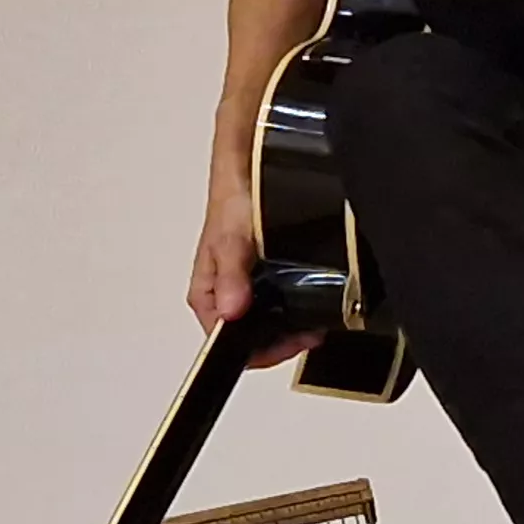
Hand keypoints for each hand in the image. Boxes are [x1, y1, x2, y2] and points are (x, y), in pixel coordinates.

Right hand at [189, 189, 315, 370]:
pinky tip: (313, 302)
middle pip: (252, 337)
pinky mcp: (268, 278)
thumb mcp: (231, 241)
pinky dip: (298, 307)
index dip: (260, 351)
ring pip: (269, 323)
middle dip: (282, 341)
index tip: (289, 344)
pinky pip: (282, 303)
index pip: (227, 343)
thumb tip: (232, 310)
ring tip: (315, 321)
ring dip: (292, 326)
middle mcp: (227, 295)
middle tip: (309, 334)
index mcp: (209, 295)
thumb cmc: (231, 202)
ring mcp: (248, 288)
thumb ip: (231, 277)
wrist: (249, 173)